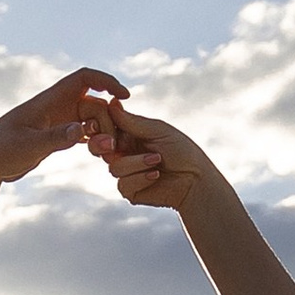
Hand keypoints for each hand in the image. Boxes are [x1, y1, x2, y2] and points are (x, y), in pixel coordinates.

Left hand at [0, 67, 126, 185]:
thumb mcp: (27, 147)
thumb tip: (82, 131)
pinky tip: (101, 154)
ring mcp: (55, 122)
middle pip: (93, 103)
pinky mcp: (54, 137)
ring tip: (107, 153)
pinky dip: (95, 140)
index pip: (84, 78)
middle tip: (111, 145)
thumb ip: (55, 138)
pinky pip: (83, 132)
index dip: (107, 81)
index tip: (124, 96)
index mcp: (48, 102)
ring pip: (91, 119)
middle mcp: (54, 108)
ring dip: (103, 132)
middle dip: (108, 120)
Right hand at [98, 103, 218, 208]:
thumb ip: (131, 121)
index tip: (107, 126)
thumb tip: (111, 103)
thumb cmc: (182, 151)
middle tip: (114, 144)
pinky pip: (122, 184)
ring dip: (136, 163)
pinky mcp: (131, 191)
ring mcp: (127, 173)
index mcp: (129, 135)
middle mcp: (125, 153)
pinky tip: (156, 175)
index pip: (105, 128)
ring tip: (157, 160)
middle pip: (98, 148)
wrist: (196, 179)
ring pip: (113, 167)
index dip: (101, 127)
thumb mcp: (157, 131)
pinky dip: (140, 178)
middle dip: (104, 145)